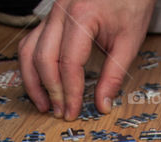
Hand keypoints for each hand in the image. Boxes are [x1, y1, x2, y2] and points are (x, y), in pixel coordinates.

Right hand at [19, 0, 154, 119]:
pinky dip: (32, 64)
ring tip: (43, 103)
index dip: (69, 92)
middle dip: (51, 91)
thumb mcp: (129, 41)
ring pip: (29, 50)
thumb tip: (102, 105)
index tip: (73, 111)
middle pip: (44, 58)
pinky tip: (40, 82)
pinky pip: (31, 41)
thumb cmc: (131, 2)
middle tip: (60, 112)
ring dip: (33, 80)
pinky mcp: (50, 17)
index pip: (68, 63)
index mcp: (82, 15)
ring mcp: (52, 12)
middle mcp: (61, 11)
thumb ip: (114, 75)